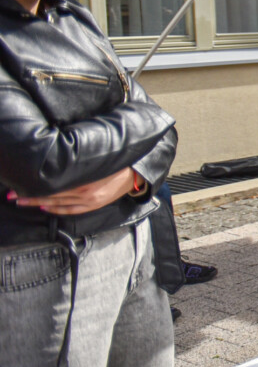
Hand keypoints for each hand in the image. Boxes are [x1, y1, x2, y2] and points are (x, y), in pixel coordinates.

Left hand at [11, 168, 138, 214]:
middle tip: (12, 196)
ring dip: (38, 203)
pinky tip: (44, 208)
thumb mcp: (96, 158)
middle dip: (30, 196)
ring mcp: (89, 200)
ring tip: (22, 202)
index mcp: (85, 177)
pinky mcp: (93, 205)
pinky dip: (56, 210)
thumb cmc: (115, 161)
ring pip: (58, 203)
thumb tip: (55, 156)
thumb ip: (76, 159)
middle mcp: (85, 191)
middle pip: (51, 195)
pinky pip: (71, 210)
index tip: (18, 185)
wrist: (135, 173)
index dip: (34, 185)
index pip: (53, 184)